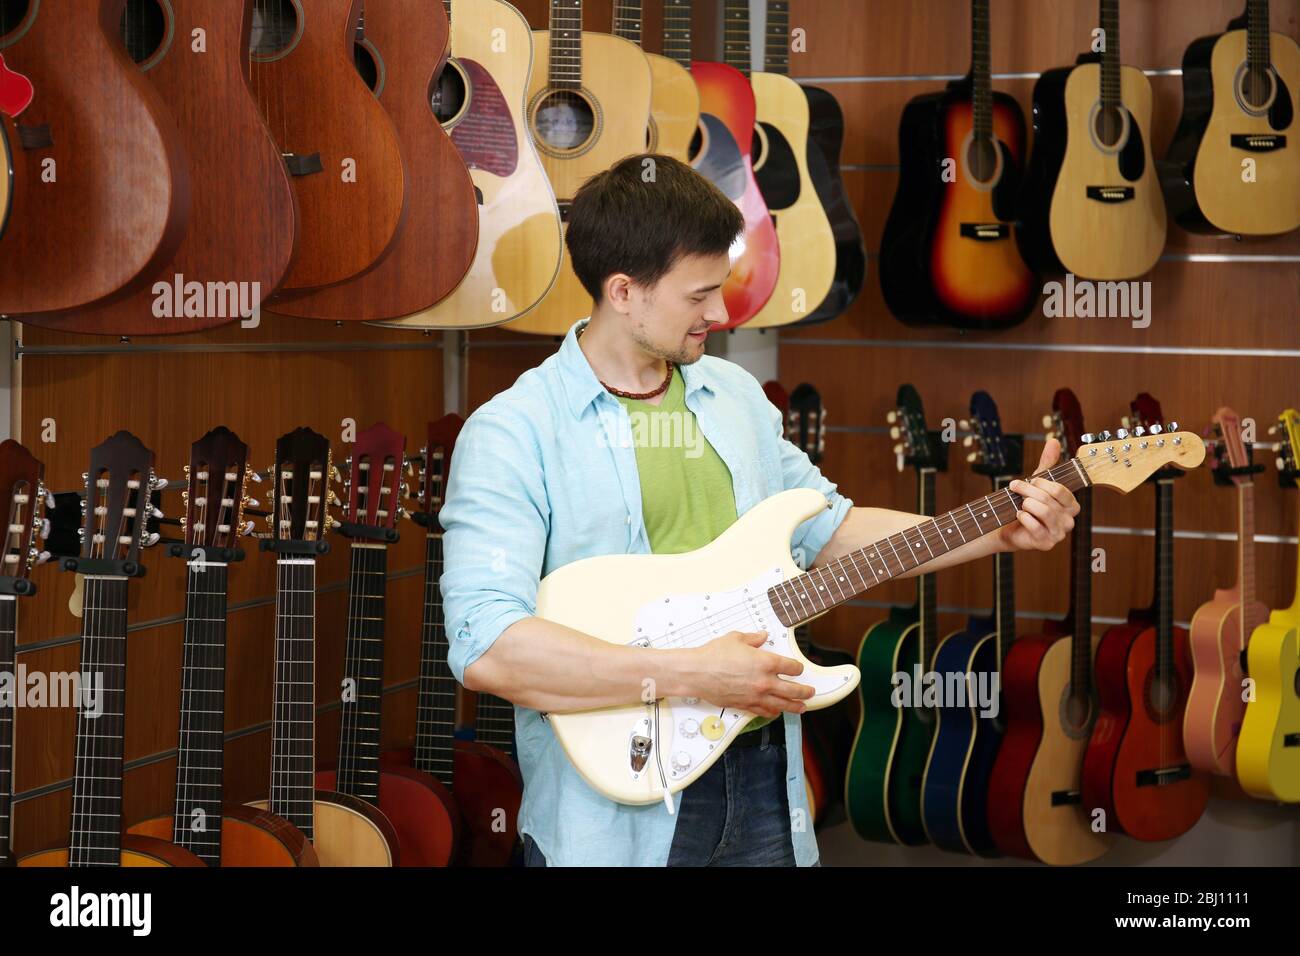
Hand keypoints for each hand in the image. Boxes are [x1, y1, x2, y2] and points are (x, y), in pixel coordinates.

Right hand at [685, 630, 813, 717]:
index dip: (798, 668)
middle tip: (810, 692)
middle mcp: (765, 681)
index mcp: (766, 662)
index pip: (792, 667)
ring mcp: (756, 695)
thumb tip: (762, 636)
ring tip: (802, 707)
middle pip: (794, 690)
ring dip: (795, 706)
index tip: (798, 668)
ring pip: (782, 704)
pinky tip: (777, 712)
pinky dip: (774, 712)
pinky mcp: (746, 705)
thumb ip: (753, 638)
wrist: (697, 672)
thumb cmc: (714, 655)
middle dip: (805, 691)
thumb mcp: (736, 638)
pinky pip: (765, 711)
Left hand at [997, 437, 1079, 552]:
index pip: (1061, 490)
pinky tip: (1019, 515)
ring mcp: (1059, 533)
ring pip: (1044, 512)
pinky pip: (1035, 527)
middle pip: (1049, 499)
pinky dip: (1024, 518)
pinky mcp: (1046, 543)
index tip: (1030, 480)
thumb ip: (1047, 463)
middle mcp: (1069, 520)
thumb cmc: (1027, 504)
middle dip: (1028, 490)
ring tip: (1019, 503)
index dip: (1042, 483)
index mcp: (1071, 505)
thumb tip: (1054, 441)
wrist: (1009, 527)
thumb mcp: (1037, 482)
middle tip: (1015, 487)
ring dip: (1026, 503)